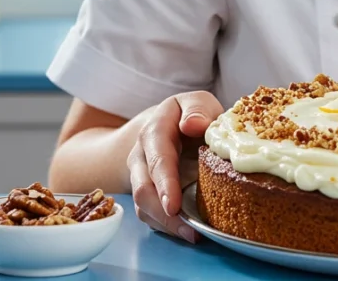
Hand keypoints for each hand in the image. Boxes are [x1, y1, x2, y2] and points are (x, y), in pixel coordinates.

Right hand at [128, 91, 223, 241]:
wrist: (171, 123)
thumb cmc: (190, 114)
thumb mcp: (197, 102)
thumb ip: (197, 109)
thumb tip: (193, 125)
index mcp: (154, 131)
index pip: (157, 158)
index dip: (165, 182)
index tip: (173, 205)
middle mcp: (141, 156)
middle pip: (144, 189)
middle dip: (163, 213)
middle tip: (189, 229)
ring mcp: (140, 177)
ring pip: (144, 206)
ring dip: (167, 225)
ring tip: (194, 235)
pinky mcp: (147, 193)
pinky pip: (151, 215)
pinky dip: (167, 227)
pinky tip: (188, 233)